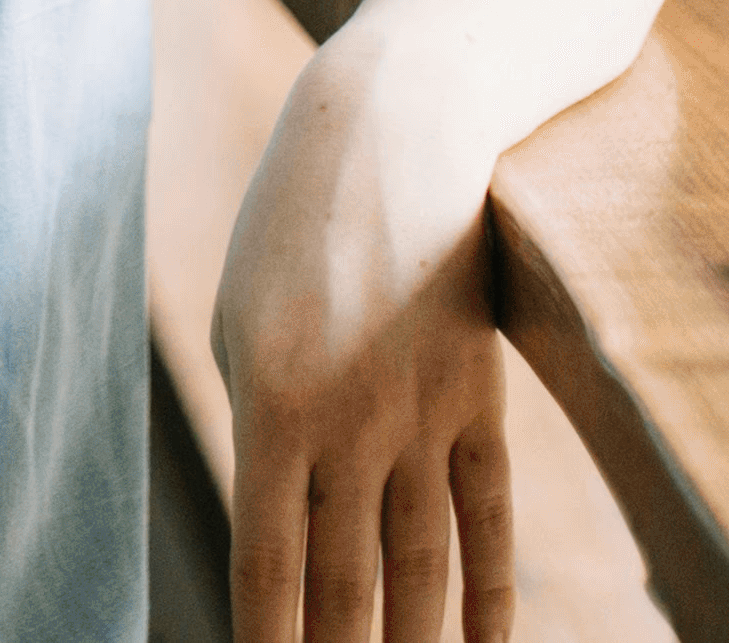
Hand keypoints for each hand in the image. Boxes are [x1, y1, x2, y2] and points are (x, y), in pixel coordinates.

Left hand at [209, 36, 515, 642]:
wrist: (394, 131)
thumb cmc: (290, 225)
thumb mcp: (240, 320)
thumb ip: (260, 427)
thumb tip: (275, 525)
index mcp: (269, 406)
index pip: (267, 568)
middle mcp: (350, 425)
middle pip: (346, 588)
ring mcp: (423, 417)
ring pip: (420, 570)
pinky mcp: (479, 399)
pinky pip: (486, 518)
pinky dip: (488, 596)